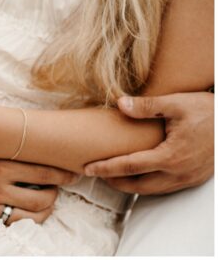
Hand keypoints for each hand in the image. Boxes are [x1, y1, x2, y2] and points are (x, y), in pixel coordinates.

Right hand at [0, 155, 77, 224]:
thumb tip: (23, 119)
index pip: (42, 169)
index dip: (62, 172)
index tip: (72, 170)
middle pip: (43, 195)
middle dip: (57, 190)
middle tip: (61, 184)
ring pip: (33, 214)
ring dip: (46, 207)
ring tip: (49, 198)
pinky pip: (14, 223)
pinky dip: (29, 220)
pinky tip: (32, 212)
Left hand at [83, 92, 213, 194]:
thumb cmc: (206, 111)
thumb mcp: (176, 103)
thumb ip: (147, 105)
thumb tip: (120, 103)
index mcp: (170, 156)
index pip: (130, 166)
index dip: (107, 167)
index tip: (87, 167)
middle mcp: (178, 173)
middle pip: (139, 186)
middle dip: (114, 182)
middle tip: (94, 173)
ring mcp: (187, 178)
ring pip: (152, 190)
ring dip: (130, 185)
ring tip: (111, 175)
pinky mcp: (193, 178)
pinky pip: (165, 187)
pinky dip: (147, 184)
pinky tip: (139, 174)